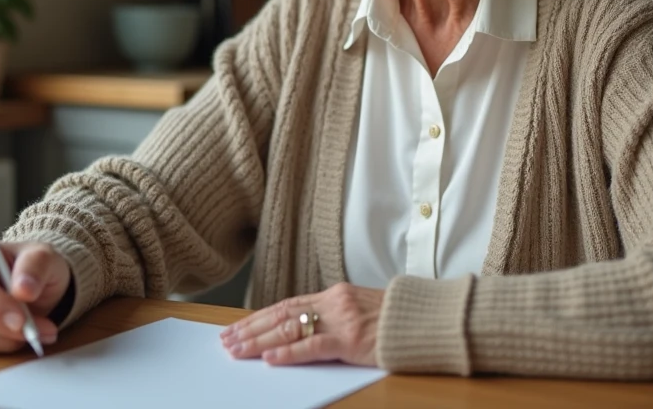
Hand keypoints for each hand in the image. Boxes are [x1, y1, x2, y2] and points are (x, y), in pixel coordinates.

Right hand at [0, 238, 70, 353]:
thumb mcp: (44, 256)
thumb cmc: (33, 265)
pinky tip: (23, 337)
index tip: (20, 318)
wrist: (33, 284)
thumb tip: (24, 290)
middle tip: (36, 330)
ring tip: (39, 332)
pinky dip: (2, 345)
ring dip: (6, 337)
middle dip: (2, 324)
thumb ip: (35, 267)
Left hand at [219, 283, 383, 366]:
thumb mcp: (361, 309)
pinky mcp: (352, 340)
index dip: (259, 317)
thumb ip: (334, 315)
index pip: (287, 305)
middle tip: (227, 341)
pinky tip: (270, 359)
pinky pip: (314, 346)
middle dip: (251, 330)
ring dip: (260, 342)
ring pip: (291, 329)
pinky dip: (289, 354)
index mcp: (335, 294)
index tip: (237, 327)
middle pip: (282, 315)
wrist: (426, 320)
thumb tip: (304, 328)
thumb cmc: (396, 319)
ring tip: (238, 350)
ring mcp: (342, 321)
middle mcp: (334, 303)